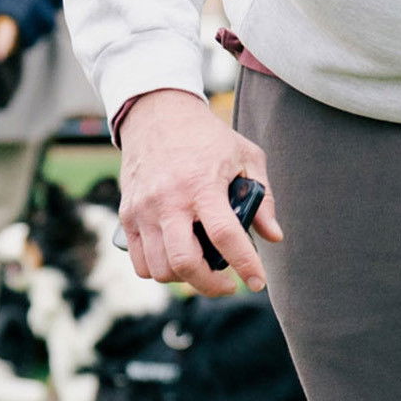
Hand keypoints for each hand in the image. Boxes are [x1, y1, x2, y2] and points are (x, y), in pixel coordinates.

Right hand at [114, 89, 279, 293]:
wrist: (157, 115)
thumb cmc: (207, 137)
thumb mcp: (245, 156)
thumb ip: (264, 197)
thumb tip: (273, 237)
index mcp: (203, 184)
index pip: (225, 235)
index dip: (245, 265)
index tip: (257, 282)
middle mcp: (169, 200)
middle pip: (184, 262)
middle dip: (210, 285)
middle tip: (227, 284)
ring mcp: (143, 210)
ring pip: (160, 269)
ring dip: (185, 279)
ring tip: (202, 269)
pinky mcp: (127, 215)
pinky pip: (140, 262)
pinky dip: (160, 271)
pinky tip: (177, 261)